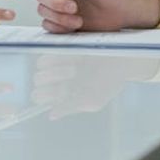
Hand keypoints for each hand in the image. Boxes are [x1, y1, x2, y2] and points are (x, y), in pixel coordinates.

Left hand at [30, 54, 159, 119]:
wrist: (122, 59)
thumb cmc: (109, 83)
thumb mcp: (93, 100)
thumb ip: (72, 107)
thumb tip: (51, 115)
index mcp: (61, 93)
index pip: (39, 96)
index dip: (45, 95)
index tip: (63, 92)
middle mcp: (56, 77)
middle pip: (37, 80)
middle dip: (51, 80)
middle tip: (71, 77)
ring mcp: (59, 60)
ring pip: (40, 65)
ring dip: (55, 68)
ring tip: (75, 67)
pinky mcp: (64, 45)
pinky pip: (50, 50)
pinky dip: (60, 55)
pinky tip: (76, 57)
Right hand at [31, 0, 159, 32]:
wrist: (123, 12)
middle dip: (56, 3)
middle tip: (74, 6)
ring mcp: (59, 9)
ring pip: (43, 11)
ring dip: (60, 17)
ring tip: (78, 18)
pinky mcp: (62, 23)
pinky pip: (48, 26)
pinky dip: (60, 26)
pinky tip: (75, 25)